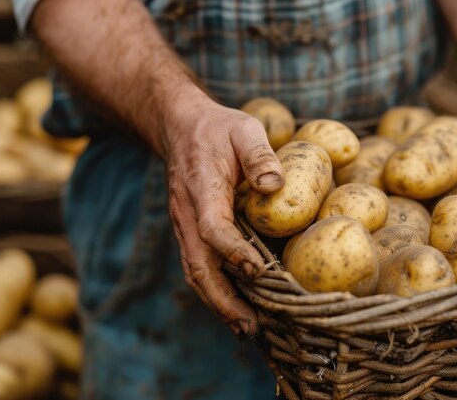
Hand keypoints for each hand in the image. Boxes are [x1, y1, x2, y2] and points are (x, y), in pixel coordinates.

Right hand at [164, 97, 283, 335]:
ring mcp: (184, 225)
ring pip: (195, 272)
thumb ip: (259, 154)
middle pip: (198, 264)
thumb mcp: (244, 129)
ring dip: (218, 303)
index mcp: (201, 187)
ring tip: (245, 328)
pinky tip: (234, 308)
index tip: (257, 270)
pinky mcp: (189, 231)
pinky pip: (198, 266)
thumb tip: (275, 186)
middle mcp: (186, 213)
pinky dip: (214, 292)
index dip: (232, 251)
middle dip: (223, 298)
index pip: (212, 227)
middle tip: (251, 325)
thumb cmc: (218, 128)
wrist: (181, 127)